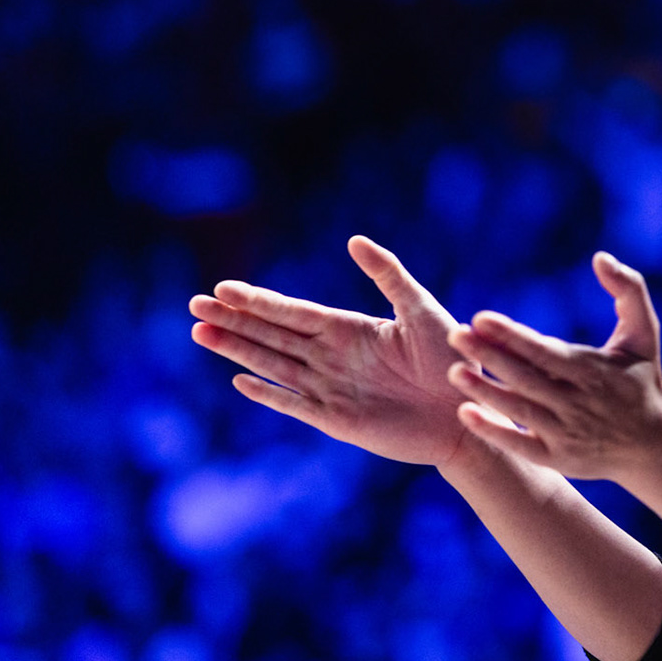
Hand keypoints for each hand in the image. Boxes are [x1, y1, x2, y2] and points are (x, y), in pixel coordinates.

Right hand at [190, 236, 475, 466]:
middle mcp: (333, 356)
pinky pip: (293, 404)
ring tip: (200, 334)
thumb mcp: (421, 310)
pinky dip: (267, 393)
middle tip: (194, 305)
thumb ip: (389, 276)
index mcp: (350, 328)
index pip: (293, 311)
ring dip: (238, 350)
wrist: (468, 414)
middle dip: (234, 320)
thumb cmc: (454, 359)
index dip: (258, 301)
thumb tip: (354, 240)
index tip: (222, 288)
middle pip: (273, 335)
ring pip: (273, 365)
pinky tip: (240, 379)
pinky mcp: (336, 420)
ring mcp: (331, 388)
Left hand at [446, 252, 661, 482]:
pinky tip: (466, 414)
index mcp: (594, 371)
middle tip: (454, 335)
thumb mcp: (645, 332)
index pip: (545, 351)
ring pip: (520, 410)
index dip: (512, 336)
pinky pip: (520, 445)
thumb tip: (600, 257)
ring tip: (452, 372)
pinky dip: (494, 431)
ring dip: (485, 391)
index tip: (480, 318)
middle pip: (526, 378)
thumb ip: (629, 289)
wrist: (654, 446)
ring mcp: (567, 433)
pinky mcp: (558, 458)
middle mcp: (578, 402)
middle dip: (489, 356)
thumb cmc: (643, 380)